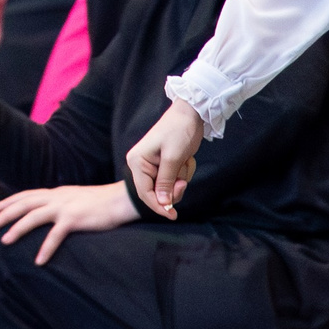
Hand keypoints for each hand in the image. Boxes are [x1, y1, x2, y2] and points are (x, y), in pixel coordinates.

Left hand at [0, 182, 136, 264]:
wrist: (124, 199)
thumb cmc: (106, 201)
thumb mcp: (81, 197)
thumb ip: (67, 201)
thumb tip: (58, 211)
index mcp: (59, 192)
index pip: (30, 194)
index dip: (12, 200)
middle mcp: (58, 197)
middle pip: (25, 204)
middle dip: (6, 214)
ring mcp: (65, 207)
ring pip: (33, 217)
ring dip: (17, 229)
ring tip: (5, 241)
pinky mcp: (74, 219)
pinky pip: (55, 236)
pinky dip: (45, 249)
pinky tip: (38, 261)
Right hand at [127, 98, 206, 218]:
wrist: (191, 113)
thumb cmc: (179, 131)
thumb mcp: (173, 158)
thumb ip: (166, 182)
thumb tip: (162, 204)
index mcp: (137, 162)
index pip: (145, 193)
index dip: (159, 206)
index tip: (173, 215)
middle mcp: (141, 164)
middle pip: (156, 192)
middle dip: (174, 189)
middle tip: (184, 180)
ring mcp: (152, 164)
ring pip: (168, 186)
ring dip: (181, 177)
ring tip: (185, 161)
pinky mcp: (164, 163)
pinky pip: (175, 178)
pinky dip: (184, 172)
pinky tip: (187, 159)